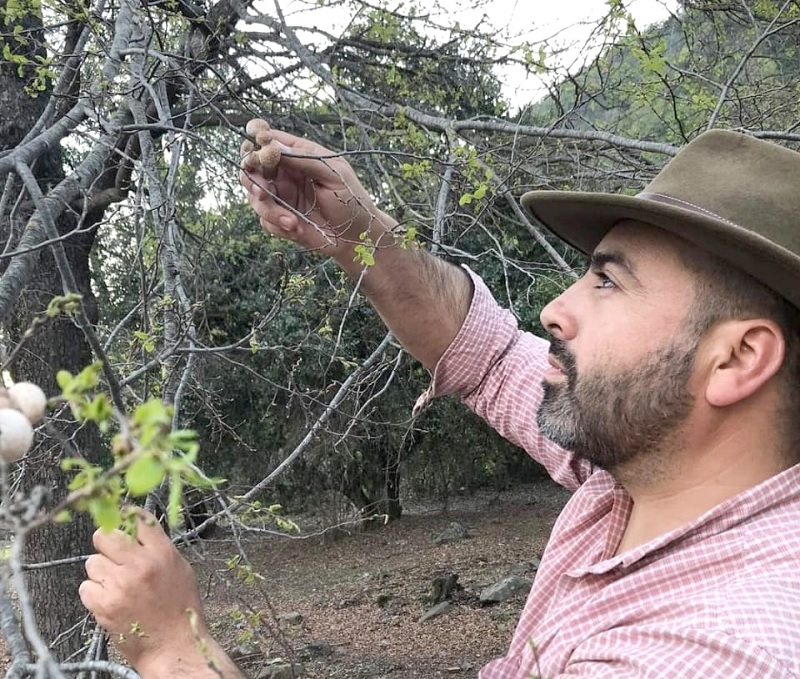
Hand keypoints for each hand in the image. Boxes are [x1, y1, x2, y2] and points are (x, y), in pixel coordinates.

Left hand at [79, 509, 210, 674]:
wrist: (173, 645)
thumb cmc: (180, 608)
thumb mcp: (180, 568)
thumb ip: (159, 548)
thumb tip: (138, 530)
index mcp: (162, 553)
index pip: (137, 519)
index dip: (126, 517)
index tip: (121, 519)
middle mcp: (140, 565)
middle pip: (105, 535)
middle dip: (105, 542)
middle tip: (111, 553)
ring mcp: (120, 585)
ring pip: (91, 562)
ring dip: (100, 571)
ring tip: (115, 583)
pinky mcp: (104, 606)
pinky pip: (85, 587)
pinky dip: (94, 593)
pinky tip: (109, 599)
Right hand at [239, 119, 394, 258]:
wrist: (358, 238)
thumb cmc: (352, 201)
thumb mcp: (334, 174)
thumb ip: (304, 158)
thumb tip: (273, 144)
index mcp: (299, 156)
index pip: (269, 142)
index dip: (256, 144)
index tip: (255, 153)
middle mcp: (286, 175)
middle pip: (252, 168)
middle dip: (253, 179)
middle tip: (263, 192)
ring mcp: (282, 197)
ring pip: (255, 197)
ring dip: (269, 210)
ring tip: (292, 222)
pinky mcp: (280, 219)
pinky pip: (264, 220)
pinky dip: (277, 225)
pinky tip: (297, 228)